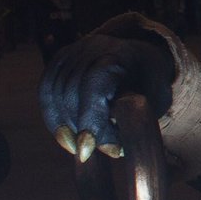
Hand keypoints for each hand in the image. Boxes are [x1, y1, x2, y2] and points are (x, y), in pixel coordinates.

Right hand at [39, 33, 173, 162]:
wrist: (142, 58)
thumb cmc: (150, 85)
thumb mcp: (154, 101)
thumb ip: (134, 122)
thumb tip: (111, 150)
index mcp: (121, 54)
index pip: (95, 84)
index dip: (88, 119)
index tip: (86, 150)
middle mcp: (93, 47)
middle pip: (70, 90)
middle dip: (77, 126)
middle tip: (90, 152)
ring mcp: (74, 50)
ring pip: (53, 91)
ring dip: (63, 125)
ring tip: (79, 146)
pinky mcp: (60, 59)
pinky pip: (46, 90)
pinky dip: (53, 116)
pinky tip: (66, 135)